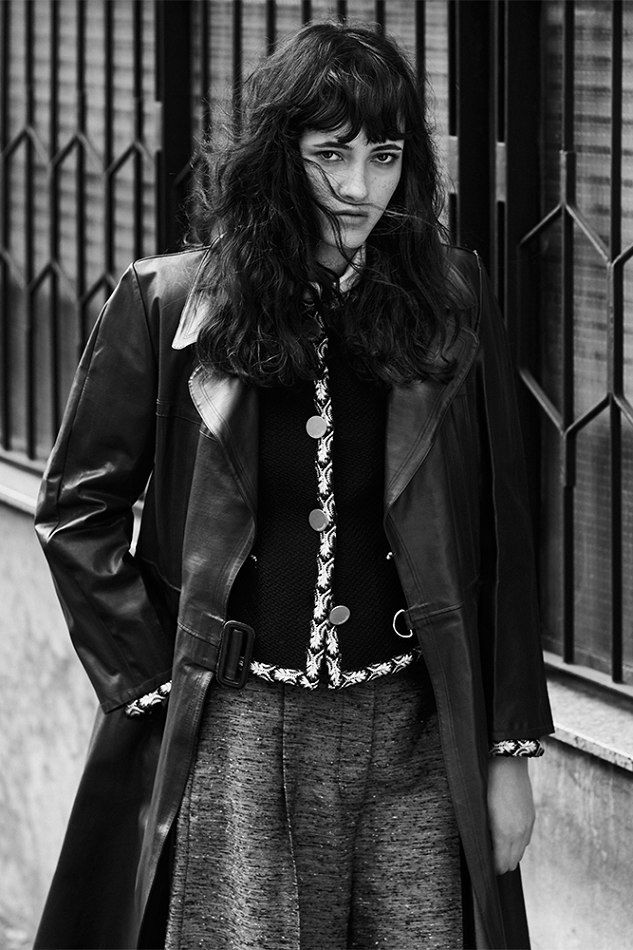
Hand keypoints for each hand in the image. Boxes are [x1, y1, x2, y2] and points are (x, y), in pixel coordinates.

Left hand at [487, 756, 534, 874]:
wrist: (508, 764)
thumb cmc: (488, 785)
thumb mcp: (481, 811)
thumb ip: (485, 833)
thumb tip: (484, 847)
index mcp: (505, 834)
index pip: (501, 863)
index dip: (492, 868)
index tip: (484, 867)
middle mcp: (520, 833)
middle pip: (513, 861)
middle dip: (501, 864)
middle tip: (489, 861)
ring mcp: (527, 825)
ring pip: (521, 851)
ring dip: (511, 854)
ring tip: (498, 850)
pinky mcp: (531, 817)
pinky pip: (526, 839)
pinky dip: (518, 843)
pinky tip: (509, 838)